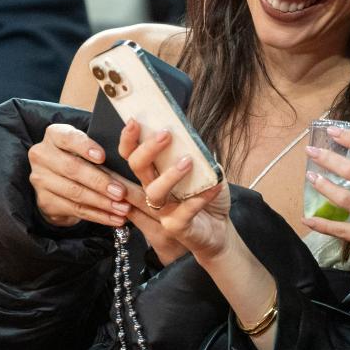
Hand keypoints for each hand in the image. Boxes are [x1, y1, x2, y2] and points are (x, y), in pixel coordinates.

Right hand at [27, 123, 128, 227]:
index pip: (68, 138)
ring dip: (102, 202)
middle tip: (121, 192)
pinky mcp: (45, 201)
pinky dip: (98, 215)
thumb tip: (131, 152)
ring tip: (123, 208)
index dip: (85, 147)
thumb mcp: (87, 146)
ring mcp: (40, 180)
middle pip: (72, 169)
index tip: (103, 157)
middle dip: (100, 182)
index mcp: (54, 135)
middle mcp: (42, 156)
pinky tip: (115, 219)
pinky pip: (75, 209)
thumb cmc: (81, 156)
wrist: (58, 180)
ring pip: (74, 192)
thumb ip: (102, 147)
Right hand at [121, 120, 231, 262]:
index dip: (129, 139)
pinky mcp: (177, 227)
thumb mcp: (204, 169)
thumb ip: (198, 153)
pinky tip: (215, 185)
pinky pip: (184, 212)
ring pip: (155, 192)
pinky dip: (200, 197)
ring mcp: (163, 210)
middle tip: (165, 134)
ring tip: (188, 161)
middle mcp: (154, 189)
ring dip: (170, 174)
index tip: (135, 121)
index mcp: (155, 173)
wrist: (220, 228)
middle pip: (138, 167)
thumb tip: (194, 136)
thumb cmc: (205, 195)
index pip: (133, 154)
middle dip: (147, 149)